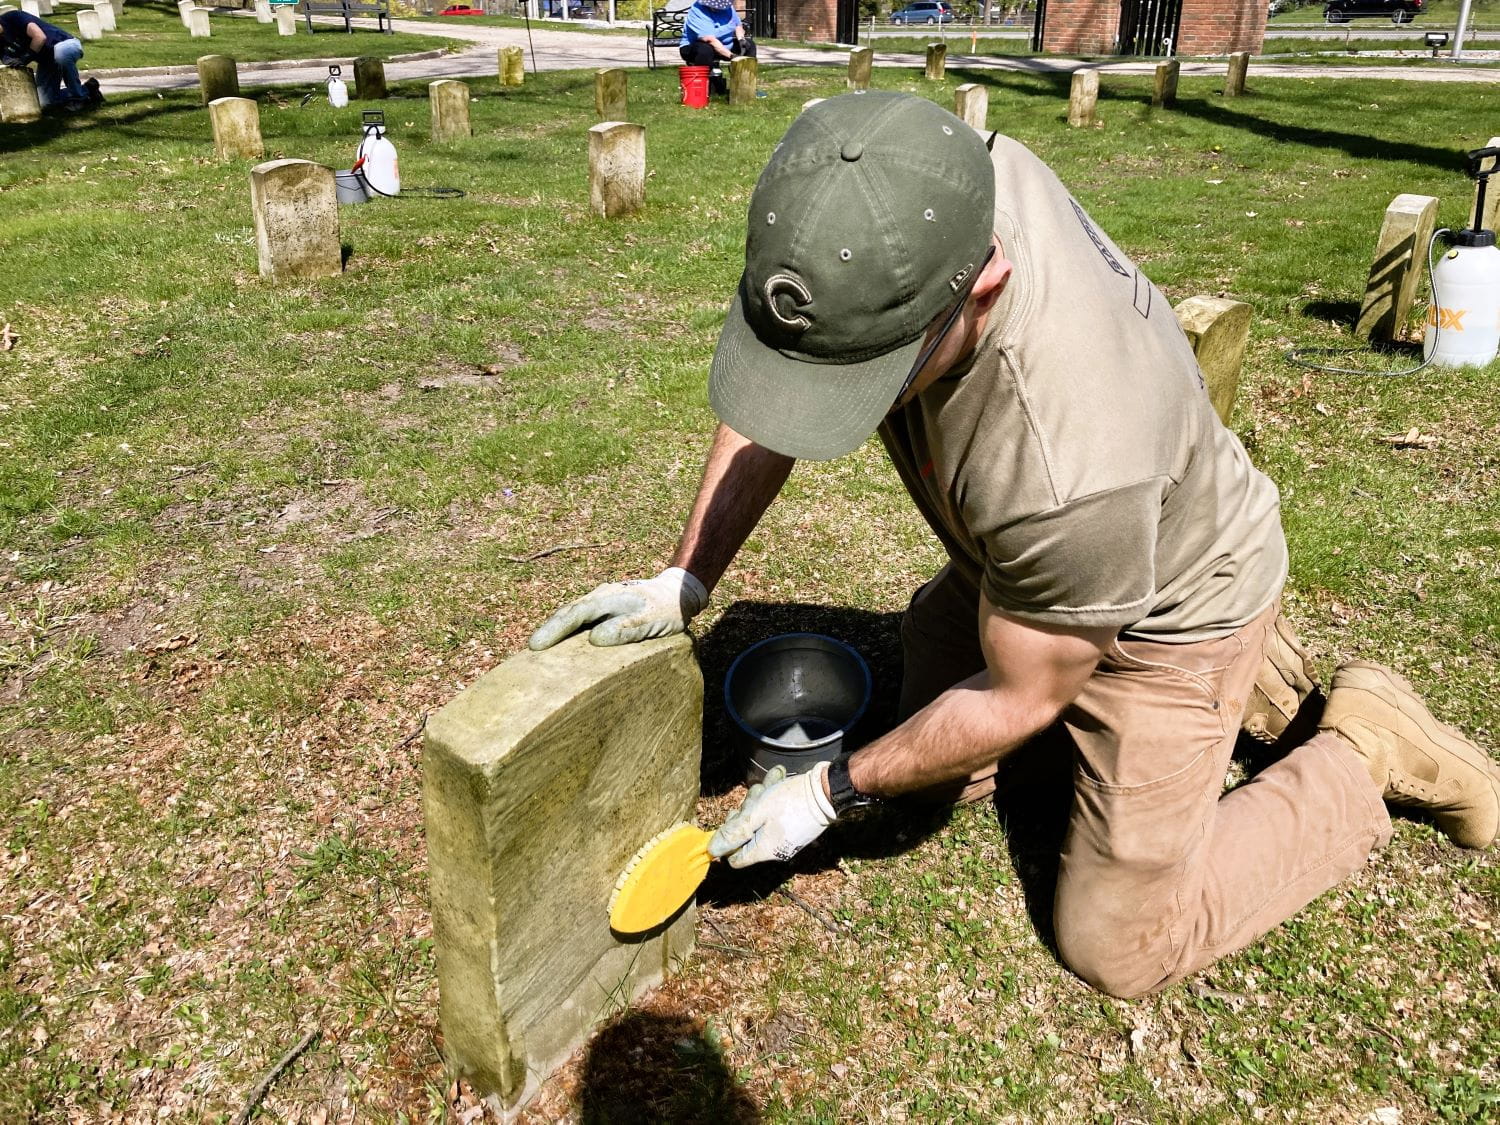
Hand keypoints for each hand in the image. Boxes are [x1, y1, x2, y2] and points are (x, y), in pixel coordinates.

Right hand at [527, 566, 707, 649]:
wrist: (677, 595)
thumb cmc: (665, 611)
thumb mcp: (649, 621)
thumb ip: (624, 629)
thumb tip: (594, 638)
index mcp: (607, 598)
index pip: (574, 615)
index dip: (555, 631)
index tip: (537, 646)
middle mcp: (599, 596)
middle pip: (567, 613)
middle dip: (548, 630)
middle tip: (531, 650)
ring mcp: (601, 600)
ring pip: (572, 614)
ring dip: (556, 629)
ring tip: (540, 649)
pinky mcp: (604, 608)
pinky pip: (581, 618)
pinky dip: (568, 629)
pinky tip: (562, 643)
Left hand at [708, 763, 835, 868]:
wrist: (826, 791)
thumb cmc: (791, 801)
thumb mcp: (757, 813)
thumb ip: (734, 833)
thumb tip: (711, 850)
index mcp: (764, 851)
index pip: (735, 858)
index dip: (729, 840)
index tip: (734, 819)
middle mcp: (774, 849)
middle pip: (747, 836)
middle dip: (745, 813)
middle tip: (754, 797)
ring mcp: (785, 838)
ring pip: (760, 820)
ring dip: (760, 800)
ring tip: (771, 784)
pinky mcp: (794, 826)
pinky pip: (775, 815)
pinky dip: (773, 798)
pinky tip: (778, 781)